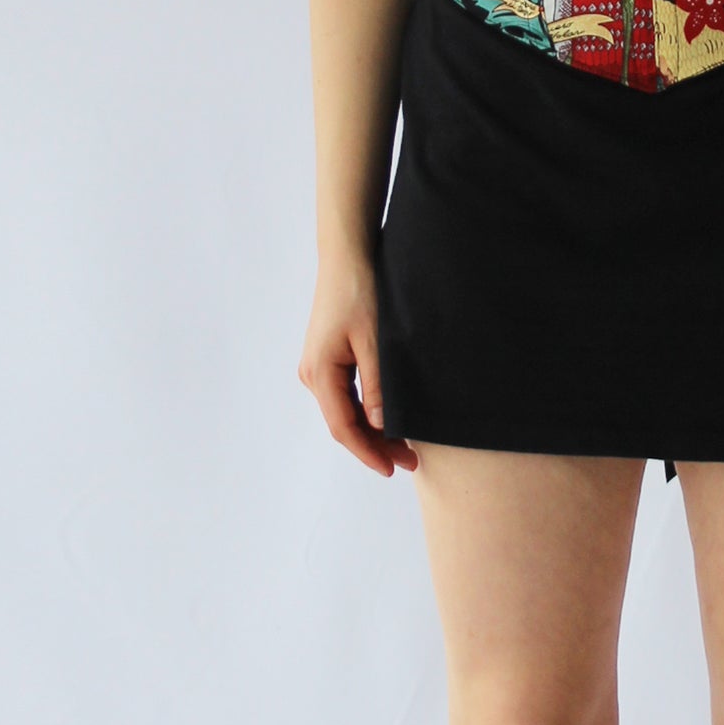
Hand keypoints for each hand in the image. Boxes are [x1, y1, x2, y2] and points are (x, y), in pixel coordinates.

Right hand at [298, 257, 417, 476]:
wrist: (347, 256)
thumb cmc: (360, 292)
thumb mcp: (374, 341)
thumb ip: (377, 386)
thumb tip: (379, 426)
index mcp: (321, 373)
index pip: (344, 427)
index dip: (369, 452)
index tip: (394, 468)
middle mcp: (314, 374)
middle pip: (344, 422)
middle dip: (374, 444)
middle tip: (410, 460)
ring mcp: (319, 366)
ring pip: (346, 410)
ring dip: (372, 429)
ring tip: (404, 444)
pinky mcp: (328, 357)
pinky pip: (346, 394)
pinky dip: (366, 410)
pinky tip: (387, 416)